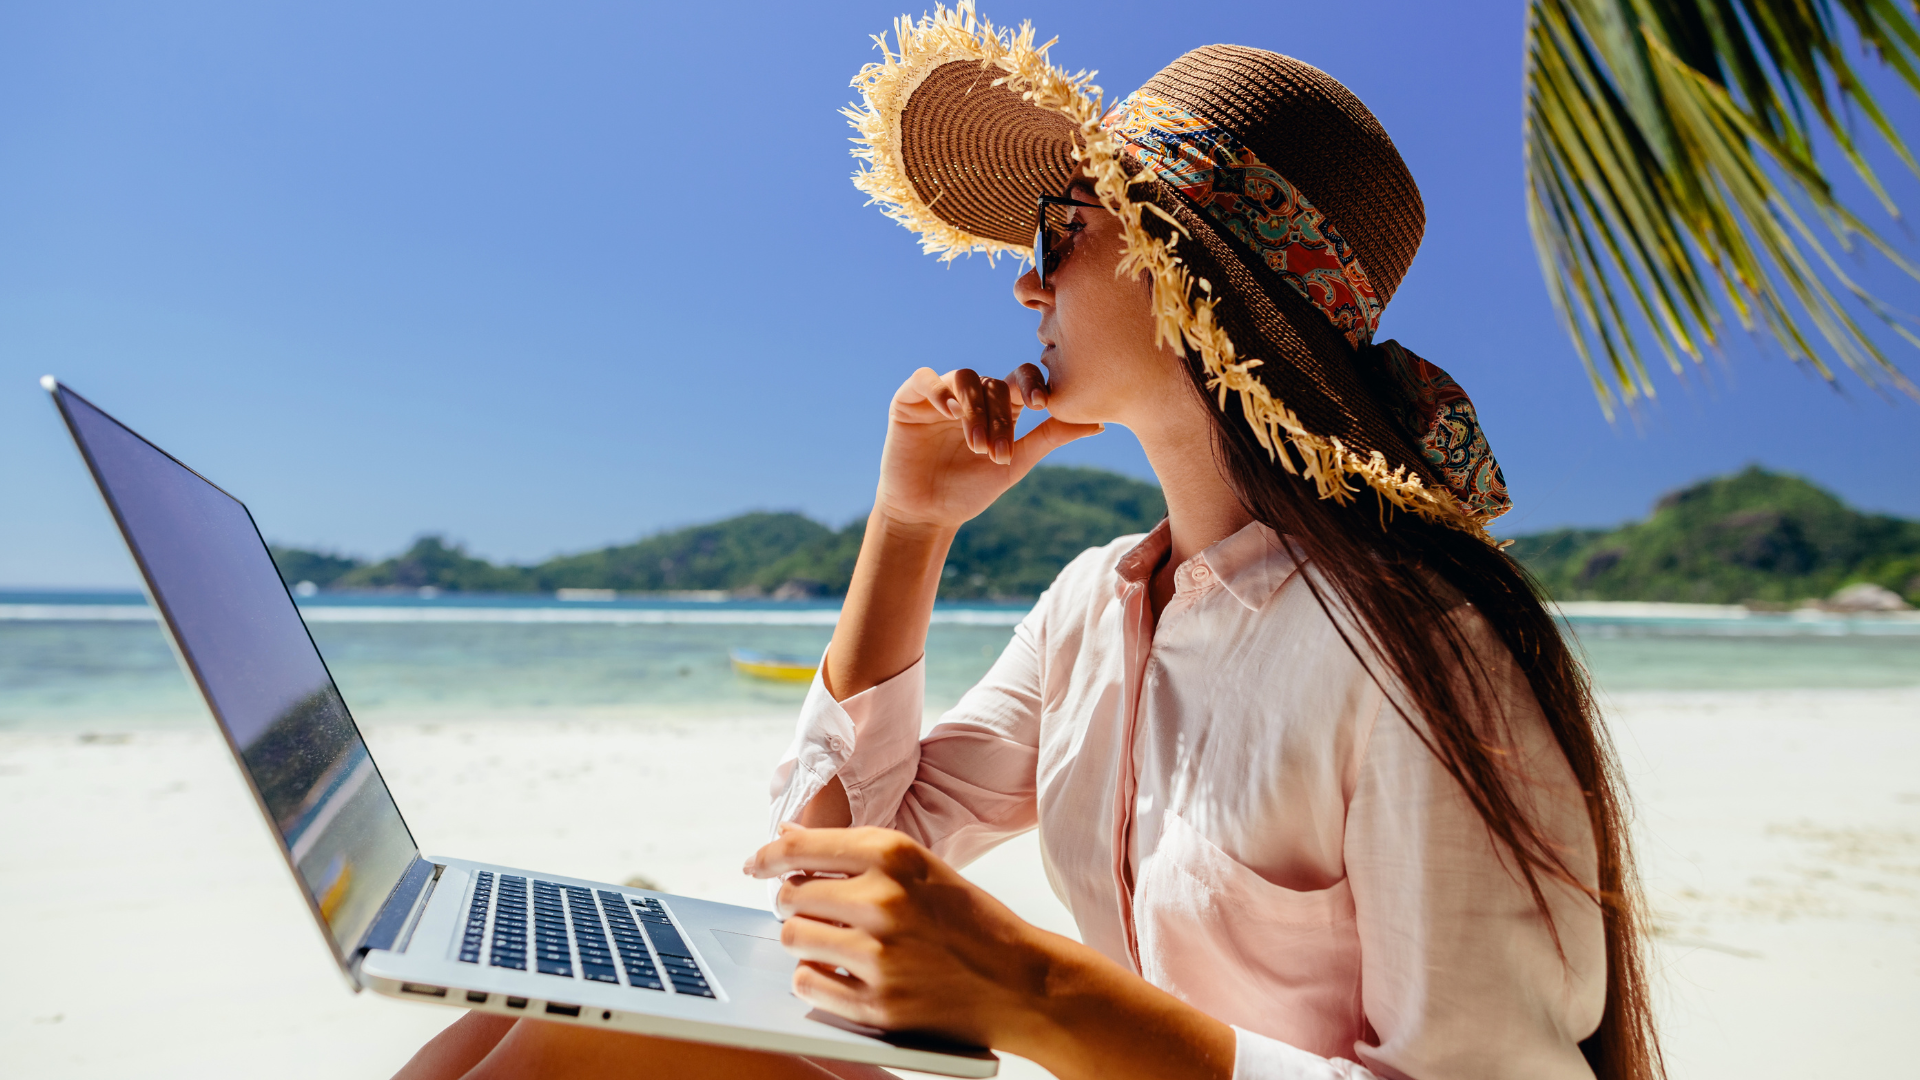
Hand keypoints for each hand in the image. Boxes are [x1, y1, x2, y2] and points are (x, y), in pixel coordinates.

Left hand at [745, 824, 1236, 1079]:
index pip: (801, 847)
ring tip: (829, 938)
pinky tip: (835, 969)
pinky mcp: (878, 1005)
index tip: (755, 863)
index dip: (768, 855)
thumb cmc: (972, 922)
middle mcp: (883, 902)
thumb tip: (788, 839)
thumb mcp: (924, 869)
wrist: (1023, 983)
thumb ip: (858, 854)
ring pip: (794, 939)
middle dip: (792, 900)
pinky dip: (813, 976)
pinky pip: (808, 984)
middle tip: (809, 905)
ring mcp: (879, 958)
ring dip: (802, 938)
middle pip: (791, 895)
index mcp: (896, 856)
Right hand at [874, 364, 1102, 532]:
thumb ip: (1051, 436)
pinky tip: (949, 414)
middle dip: (1000, 419)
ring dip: (974, 412)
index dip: (1033, 384)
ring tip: (977, 446)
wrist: (926, 515)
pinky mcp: (909, 401)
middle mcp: (971, 396)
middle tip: (999, 454)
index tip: (1042, 404)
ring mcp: (939, 396)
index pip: (1021, 379)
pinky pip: (924, 379)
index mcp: (999, 407)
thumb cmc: (970, 491)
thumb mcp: (1015, 463)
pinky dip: (939, 391)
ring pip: (964, 379)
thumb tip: (1098, 421)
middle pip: (994, 384)